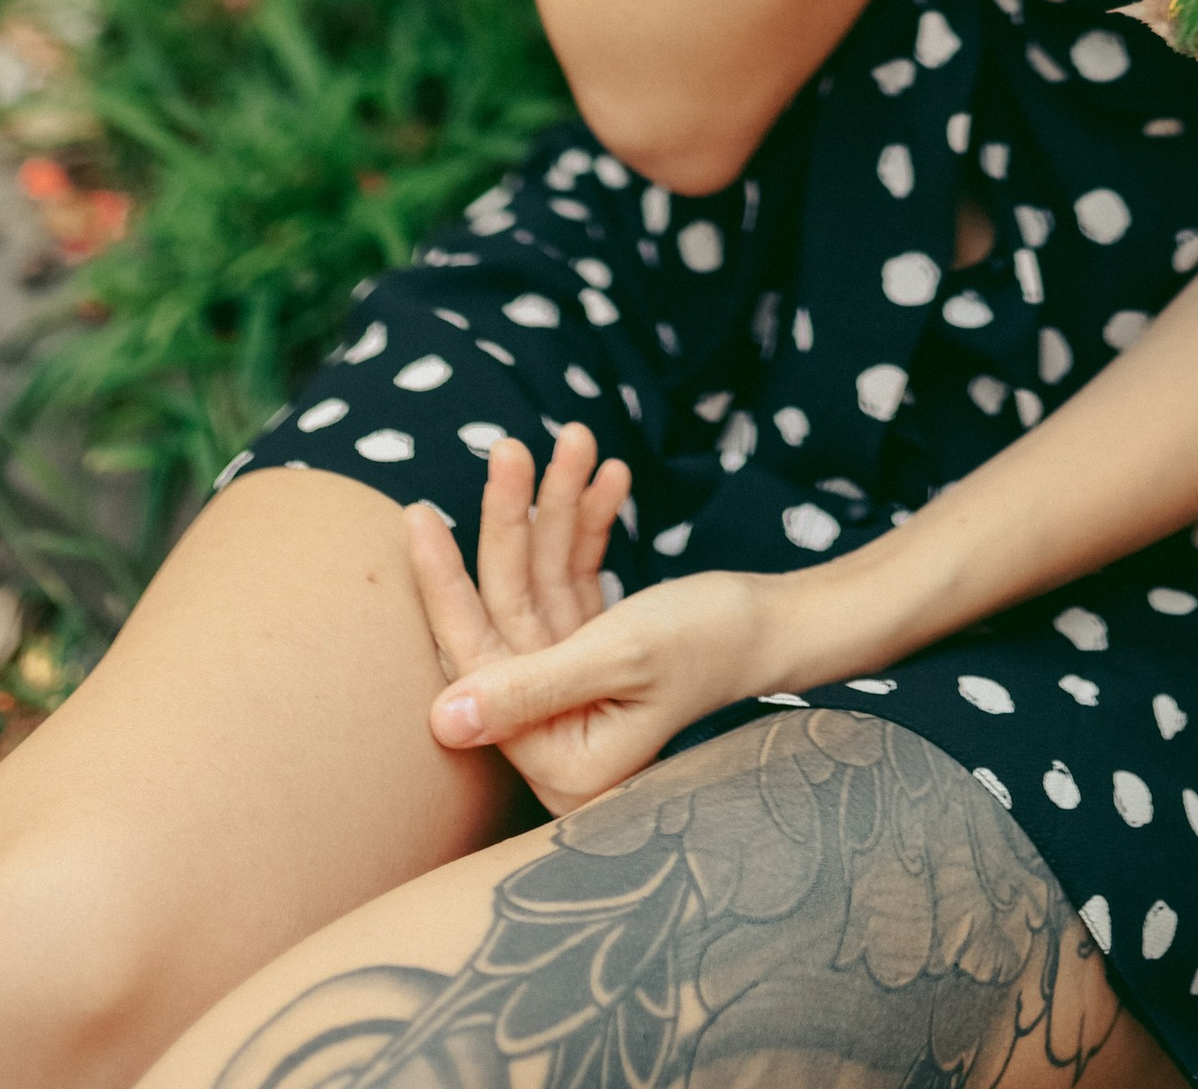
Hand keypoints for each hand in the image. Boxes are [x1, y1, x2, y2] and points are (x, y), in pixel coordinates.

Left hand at [405, 428, 785, 815]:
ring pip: (538, 581)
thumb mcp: (617, 657)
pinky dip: (585, 527)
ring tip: (579, 438)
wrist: (781, 623)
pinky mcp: (591, 651)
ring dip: (557, 508)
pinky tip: (609, 476)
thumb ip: (529, 687)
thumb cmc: (710, 643)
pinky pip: (570, 577)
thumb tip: (441, 723)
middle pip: (506, 609)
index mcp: (558, 758)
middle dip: (515, 521)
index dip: (444, 586)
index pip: (478, 662)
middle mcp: (557, 733)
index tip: (416, 515)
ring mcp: (572, 689)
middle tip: (508, 447)